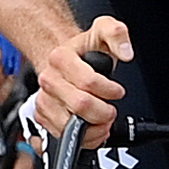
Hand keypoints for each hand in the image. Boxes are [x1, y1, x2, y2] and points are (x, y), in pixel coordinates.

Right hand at [27, 17, 132, 143]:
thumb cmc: (85, 49)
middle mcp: (48, 80)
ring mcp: (43, 100)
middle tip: (111, 109)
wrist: (66, 60)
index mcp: (60, 58)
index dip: (109, 90)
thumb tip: (126, 52)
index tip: (118, 91)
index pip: (88, 82)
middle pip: (81, 107)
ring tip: (102, 118)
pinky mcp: (42, 116)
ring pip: (71, 126)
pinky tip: (91, 127)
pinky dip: (83, 138)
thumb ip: (117, 34)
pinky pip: (63, 135)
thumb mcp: (104, 30)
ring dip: (95, 128)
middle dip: (104, 112)